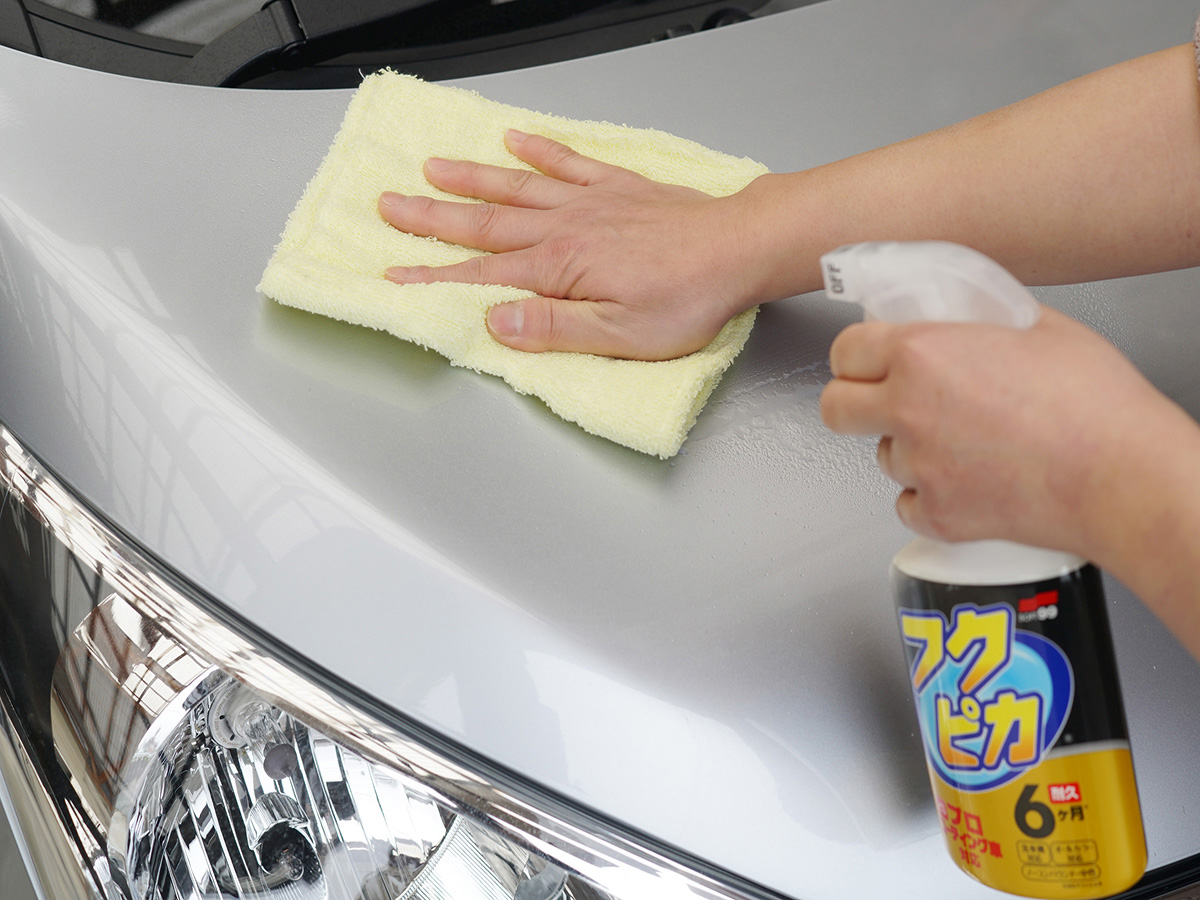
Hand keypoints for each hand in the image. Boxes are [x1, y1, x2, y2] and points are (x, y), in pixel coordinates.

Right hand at [378, 130, 761, 360]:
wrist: (737, 249)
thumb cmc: (687, 298)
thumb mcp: (619, 334)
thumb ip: (553, 328)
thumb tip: (496, 322)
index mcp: (560, 268)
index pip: (481, 276)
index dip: (433, 278)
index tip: (394, 276)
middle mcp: (566, 227)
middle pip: (485, 222)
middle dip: (432, 217)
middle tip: (390, 205)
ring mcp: (590, 202)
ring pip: (516, 187)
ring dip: (471, 179)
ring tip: (433, 168)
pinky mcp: (619, 187)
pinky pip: (569, 162)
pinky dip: (540, 150)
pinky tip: (516, 140)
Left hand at [819, 307, 1185, 557]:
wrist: (1124, 476)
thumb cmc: (1095, 403)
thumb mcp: (1038, 326)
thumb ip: (981, 319)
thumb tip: (966, 316)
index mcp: (922, 354)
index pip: (845, 350)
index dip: (856, 354)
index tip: (868, 358)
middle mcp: (908, 411)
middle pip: (836, 408)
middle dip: (854, 401)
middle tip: (882, 400)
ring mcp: (919, 468)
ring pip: (881, 457)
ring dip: (905, 448)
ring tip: (958, 441)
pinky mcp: (937, 516)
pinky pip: (908, 504)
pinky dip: (929, 496)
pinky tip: (966, 481)